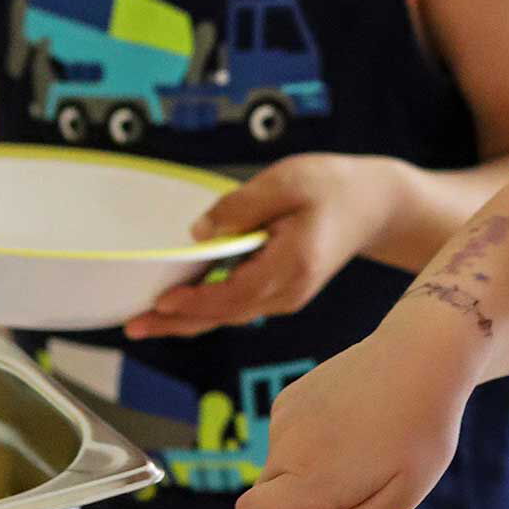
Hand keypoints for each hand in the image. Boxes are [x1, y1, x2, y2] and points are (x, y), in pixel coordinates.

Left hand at [123, 153, 396, 338]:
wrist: (375, 205)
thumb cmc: (333, 187)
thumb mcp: (286, 180)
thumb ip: (242, 205)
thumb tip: (200, 232)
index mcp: (293, 266)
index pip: (236, 294)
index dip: (197, 301)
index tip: (161, 300)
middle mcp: (289, 291)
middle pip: (226, 315)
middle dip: (178, 322)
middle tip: (133, 327)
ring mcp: (287, 296)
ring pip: (230, 315)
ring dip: (187, 319)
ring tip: (145, 322)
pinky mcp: (282, 292)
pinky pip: (239, 305)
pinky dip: (207, 308)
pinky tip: (179, 306)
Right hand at [235, 316, 477, 508]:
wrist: (422, 355)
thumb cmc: (419, 431)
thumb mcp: (395, 498)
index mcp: (311, 477)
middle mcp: (287, 445)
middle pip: (264, 499)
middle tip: (350, 501)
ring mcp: (285, 416)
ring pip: (276, 469)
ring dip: (303, 478)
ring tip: (358, 458)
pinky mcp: (291, 395)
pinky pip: (285, 439)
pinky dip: (306, 448)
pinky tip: (348, 432)